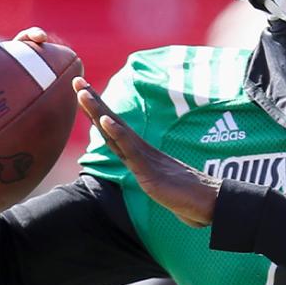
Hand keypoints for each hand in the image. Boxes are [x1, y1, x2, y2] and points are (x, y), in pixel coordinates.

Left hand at [74, 77, 219, 227]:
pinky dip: (118, 134)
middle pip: (113, 122)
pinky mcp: (149, 171)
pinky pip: (131, 150)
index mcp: (142, 154)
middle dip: (94, 102)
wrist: (208, 204)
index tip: (84, 91)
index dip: (99, 110)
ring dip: (99, 111)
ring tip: (84, 93)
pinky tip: (106, 121)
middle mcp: (142, 151)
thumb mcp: (161, 185)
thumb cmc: (188, 196)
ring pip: (117, 131)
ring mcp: (145, 159)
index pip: (115, 128)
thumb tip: (149, 176)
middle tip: (77, 81)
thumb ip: (152, 177)